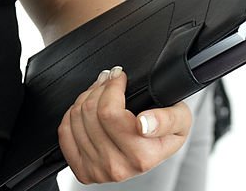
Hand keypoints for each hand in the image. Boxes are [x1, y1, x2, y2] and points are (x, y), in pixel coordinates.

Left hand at [58, 66, 190, 183]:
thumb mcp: (181, 120)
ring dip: (87, 96)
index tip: (120, 76)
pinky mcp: (83, 170)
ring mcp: (97, 171)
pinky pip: (65, 132)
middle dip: (100, 86)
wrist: (152, 153)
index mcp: (141, 157)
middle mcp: (117, 168)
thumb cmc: (166, 132)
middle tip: (110, 78)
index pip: (110, 112)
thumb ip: (167, 119)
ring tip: (101, 90)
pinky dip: (73, 113)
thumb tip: (143, 124)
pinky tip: (88, 109)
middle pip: (91, 112)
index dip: (112, 87)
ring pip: (77, 118)